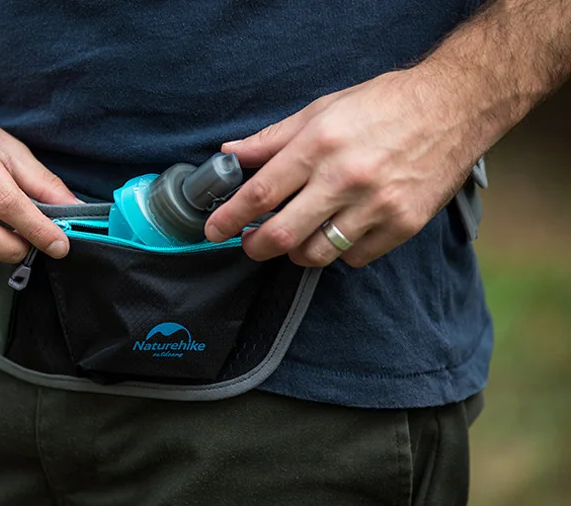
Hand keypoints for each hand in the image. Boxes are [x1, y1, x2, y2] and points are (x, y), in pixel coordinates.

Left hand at [205, 70, 479, 267]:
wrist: (453, 107)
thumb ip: (273, 139)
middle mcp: (345, 179)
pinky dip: (340, 251)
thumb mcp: (321, 109)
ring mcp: (376, 205)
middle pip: (282, 234)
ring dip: (296, 251)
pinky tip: (340, 231)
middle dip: (255, 247)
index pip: (259, 194)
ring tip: (297, 235)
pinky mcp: (403, 225)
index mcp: (319, 145)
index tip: (213, 230)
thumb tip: (230, 154)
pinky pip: (355, 258)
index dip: (228, 217)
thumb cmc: (382, 105)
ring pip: (317, 254)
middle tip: (249, 243)